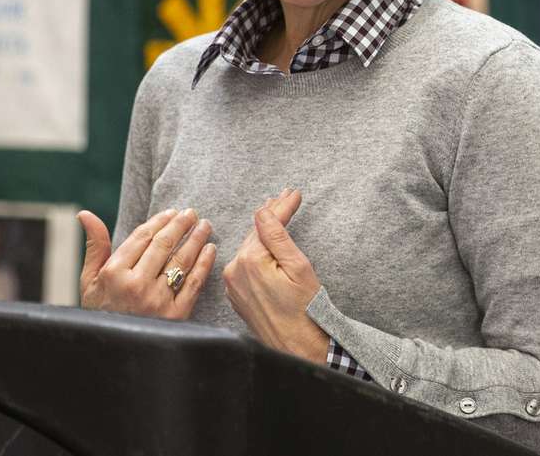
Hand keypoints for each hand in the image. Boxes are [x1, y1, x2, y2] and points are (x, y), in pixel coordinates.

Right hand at [77, 207, 215, 319]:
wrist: (114, 351)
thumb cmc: (100, 311)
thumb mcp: (89, 281)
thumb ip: (95, 246)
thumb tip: (85, 213)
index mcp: (113, 274)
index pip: (142, 237)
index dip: (159, 221)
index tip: (171, 212)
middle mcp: (136, 285)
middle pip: (164, 245)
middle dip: (181, 225)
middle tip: (192, 213)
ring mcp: (157, 300)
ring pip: (182, 260)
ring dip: (196, 239)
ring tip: (204, 226)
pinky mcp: (175, 314)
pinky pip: (194, 282)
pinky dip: (205, 262)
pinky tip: (210, 249)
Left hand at [223, 188, 328, 361]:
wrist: (297, 347)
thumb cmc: (306, 309)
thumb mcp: (299, 267)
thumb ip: (277, 236)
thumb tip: (263, 211)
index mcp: (249, 261)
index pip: (266, 223)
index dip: (282, 206)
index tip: (295, 193)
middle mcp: (234, 270)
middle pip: (255, 233)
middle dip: (273, 214)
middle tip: (288, 196)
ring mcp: (233, 284)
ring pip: (249, 248)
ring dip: (264, 231)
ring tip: (278, 213)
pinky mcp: (236, 295)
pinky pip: (245, 264)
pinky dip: (257, 250)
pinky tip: (267, 242)